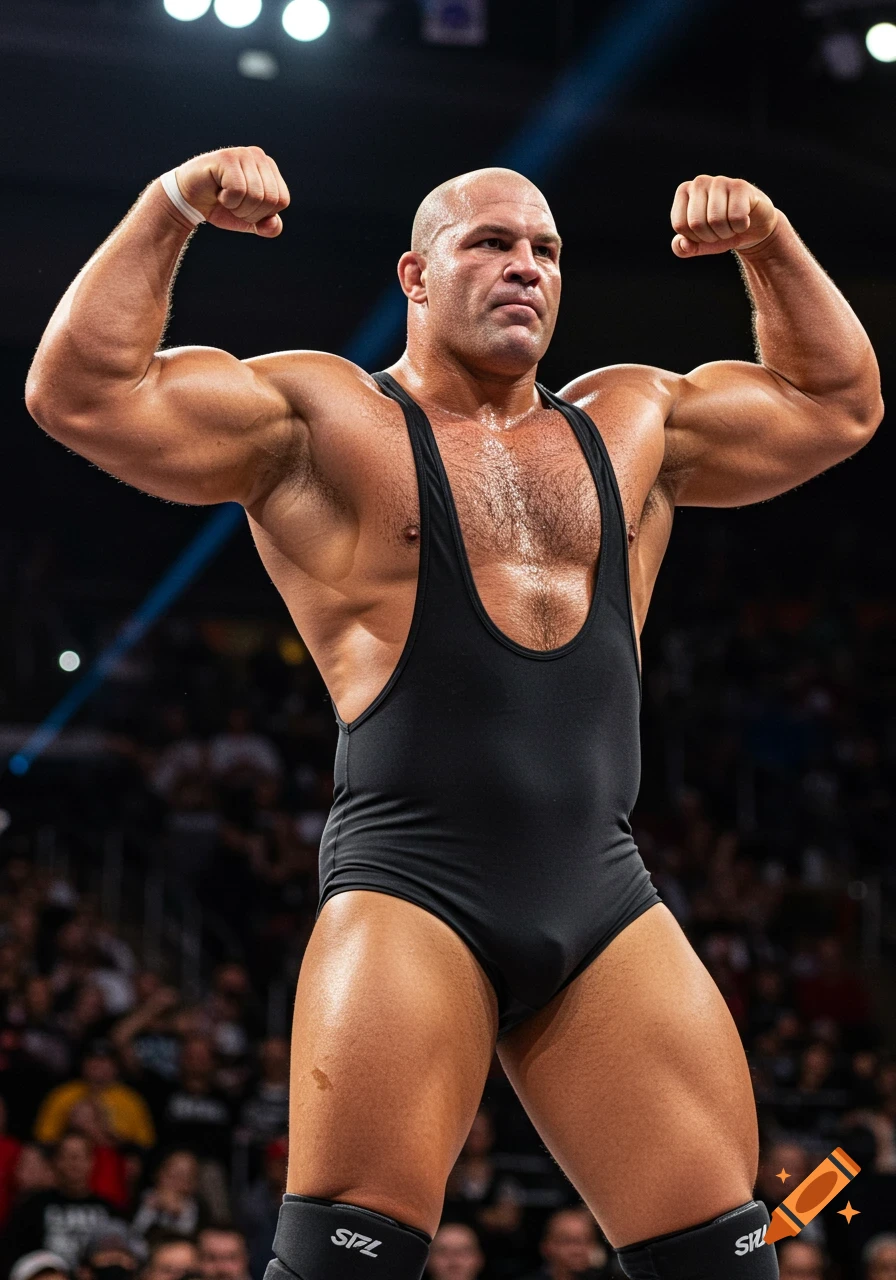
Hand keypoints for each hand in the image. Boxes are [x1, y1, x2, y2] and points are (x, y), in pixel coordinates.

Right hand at [173, 146, 289, 236]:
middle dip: (250, 212)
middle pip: (271, 199)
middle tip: (233, 204)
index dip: (263, 214)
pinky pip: (238, 191)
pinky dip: (227, 200)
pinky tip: (218, 191)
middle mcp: (259, 156)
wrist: (189, 200)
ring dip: (237, 207)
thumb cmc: (221, 207)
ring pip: (255, 196)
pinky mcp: (226, 157)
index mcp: (270, 169)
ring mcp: (243, 154)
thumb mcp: (249, 221)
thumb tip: (274, 223)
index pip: (282, 200)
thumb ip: (267, 226)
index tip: (244, 207)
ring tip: (225, 197)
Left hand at [671, 175, 777, 257]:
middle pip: (696, 223)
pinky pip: (736, 217)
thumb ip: (682, 249)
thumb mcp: (698, 245)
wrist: (752, 227)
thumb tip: (683, 245)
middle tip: (720, 230)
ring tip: (731, 225)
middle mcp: (699, 182)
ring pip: (716, 221)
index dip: (694, 238)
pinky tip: (744, 219)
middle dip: (710, 236)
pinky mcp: (740, 186)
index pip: (680, 225)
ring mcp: (720, 181)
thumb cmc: (720, 232)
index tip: (705, 231)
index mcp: (683, 192)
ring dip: (726, 233)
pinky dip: (740, 226)